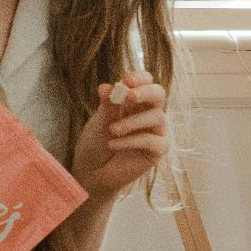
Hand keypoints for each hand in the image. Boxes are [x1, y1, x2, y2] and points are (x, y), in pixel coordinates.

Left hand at [71, 69, 170, 200]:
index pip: (146, 82)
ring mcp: (155, 131)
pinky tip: (113, 144)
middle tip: (128, 95)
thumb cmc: (95, 144)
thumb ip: (107, 105)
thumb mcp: (98, 122)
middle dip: (145, 92)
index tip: (126, 79)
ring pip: (157, 117)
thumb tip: (106, 86)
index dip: (139, 78)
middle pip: (159, 94)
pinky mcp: (157, 150)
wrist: (91, 172)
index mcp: (134, 102)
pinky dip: (132, 140)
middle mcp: (148, 113)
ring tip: (112, 130)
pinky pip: (152, 140)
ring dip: (133, 121)